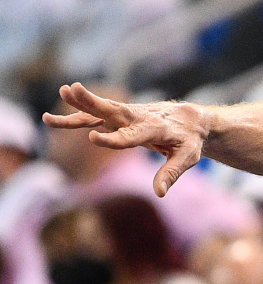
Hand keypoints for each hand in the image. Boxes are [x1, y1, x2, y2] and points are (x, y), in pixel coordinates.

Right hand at [42, 83, 207, 196]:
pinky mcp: (121, 117)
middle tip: (71, 90)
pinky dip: (75, 116)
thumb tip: (159, 192)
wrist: (192, 120)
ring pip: (102, 109)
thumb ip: (172, 173)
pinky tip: (50, 119)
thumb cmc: (191, 141)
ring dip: (80, 103)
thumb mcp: (188, 158)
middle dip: (93, 102)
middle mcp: (140, 117)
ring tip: (59, 93)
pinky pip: (95, 117)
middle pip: (114, 110)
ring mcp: (129, 115)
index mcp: (156, 128)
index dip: (113, 138)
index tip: (93, 138)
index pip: (132, 135)